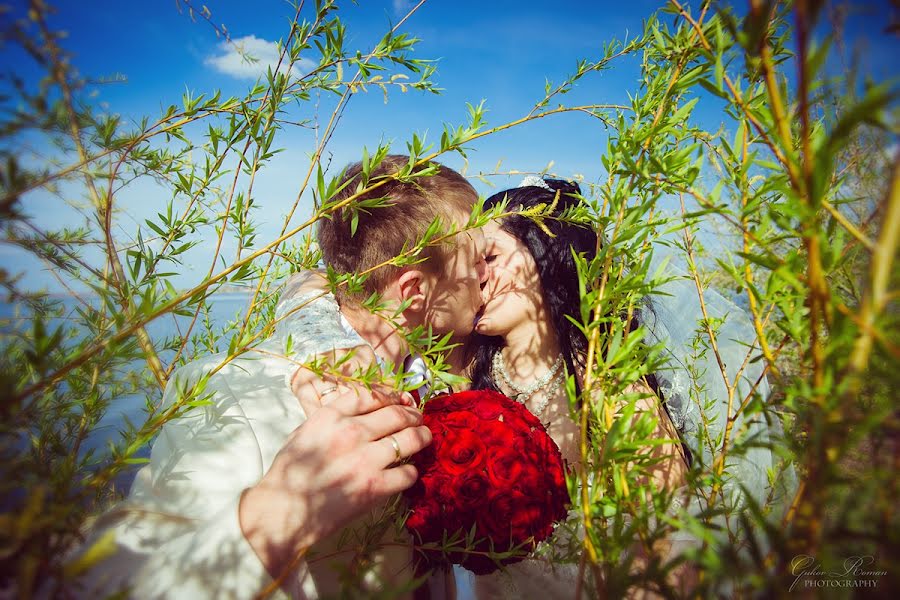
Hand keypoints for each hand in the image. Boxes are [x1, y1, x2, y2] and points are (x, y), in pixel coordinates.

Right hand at [239, 370, 430, 580]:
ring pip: (410, 439)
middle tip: (419, 419)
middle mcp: (351, 433)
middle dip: (414, 415)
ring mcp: (365, 460)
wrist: (283, 511)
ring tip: (424, 438)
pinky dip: (411, 472)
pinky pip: (408, 473)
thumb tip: (363, 408)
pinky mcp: (375, 487)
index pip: (372, 395)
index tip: (400, 400)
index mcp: (331, 416)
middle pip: (397, 414)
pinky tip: (407, 472)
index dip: (392, 396)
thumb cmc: (290, 472)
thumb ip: (332, 417)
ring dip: (422, 437)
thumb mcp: (305, 431)